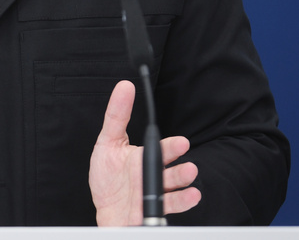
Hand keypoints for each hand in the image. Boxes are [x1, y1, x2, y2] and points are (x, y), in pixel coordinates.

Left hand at [88, 80, 201, 225]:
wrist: (107, 210)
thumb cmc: (108, 177)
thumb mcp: (107, 142)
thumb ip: (116, 116)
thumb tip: (124, 86)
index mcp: (143, 156)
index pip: (160, 148)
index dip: (172, 146)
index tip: (182, 142)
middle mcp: (152, 173)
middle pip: (168, 166)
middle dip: (179, 161)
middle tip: (185, 155)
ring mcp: (155, 191)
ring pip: (173, 184)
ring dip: (183, 179)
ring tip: (190, 172)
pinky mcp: (153, 209)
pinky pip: (171, 205)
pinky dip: (183, 201)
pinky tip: (192, 195)